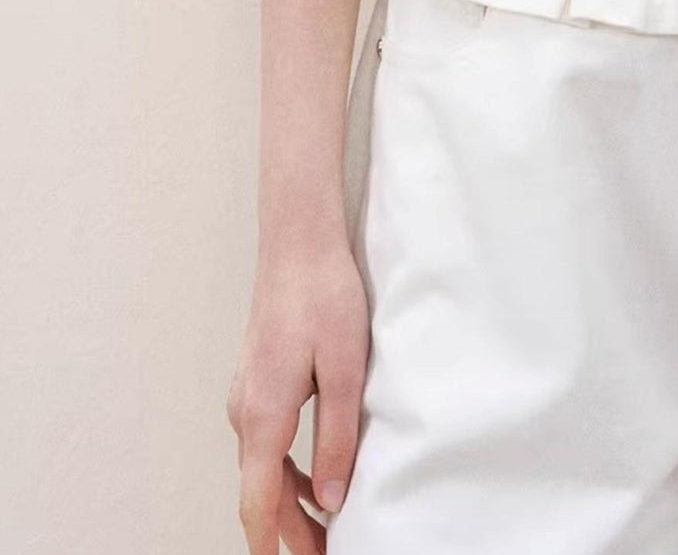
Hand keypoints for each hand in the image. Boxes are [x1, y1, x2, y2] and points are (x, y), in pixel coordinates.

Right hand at [228, 240, 369, 552]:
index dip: (272, 545)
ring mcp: (246, 396)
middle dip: (289, 532)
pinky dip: (285, 473)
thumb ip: (336, 437)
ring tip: (325, 530)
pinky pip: (265, 443)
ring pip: (262, 469)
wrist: (298, 242)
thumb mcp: (344, 369)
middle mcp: (245, 412)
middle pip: (260, 492)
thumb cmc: (324, 296)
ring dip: (288, 504)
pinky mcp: (256, 382)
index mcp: (263, 415)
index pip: (258, 502)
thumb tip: (332, 499)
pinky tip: (312, 479)